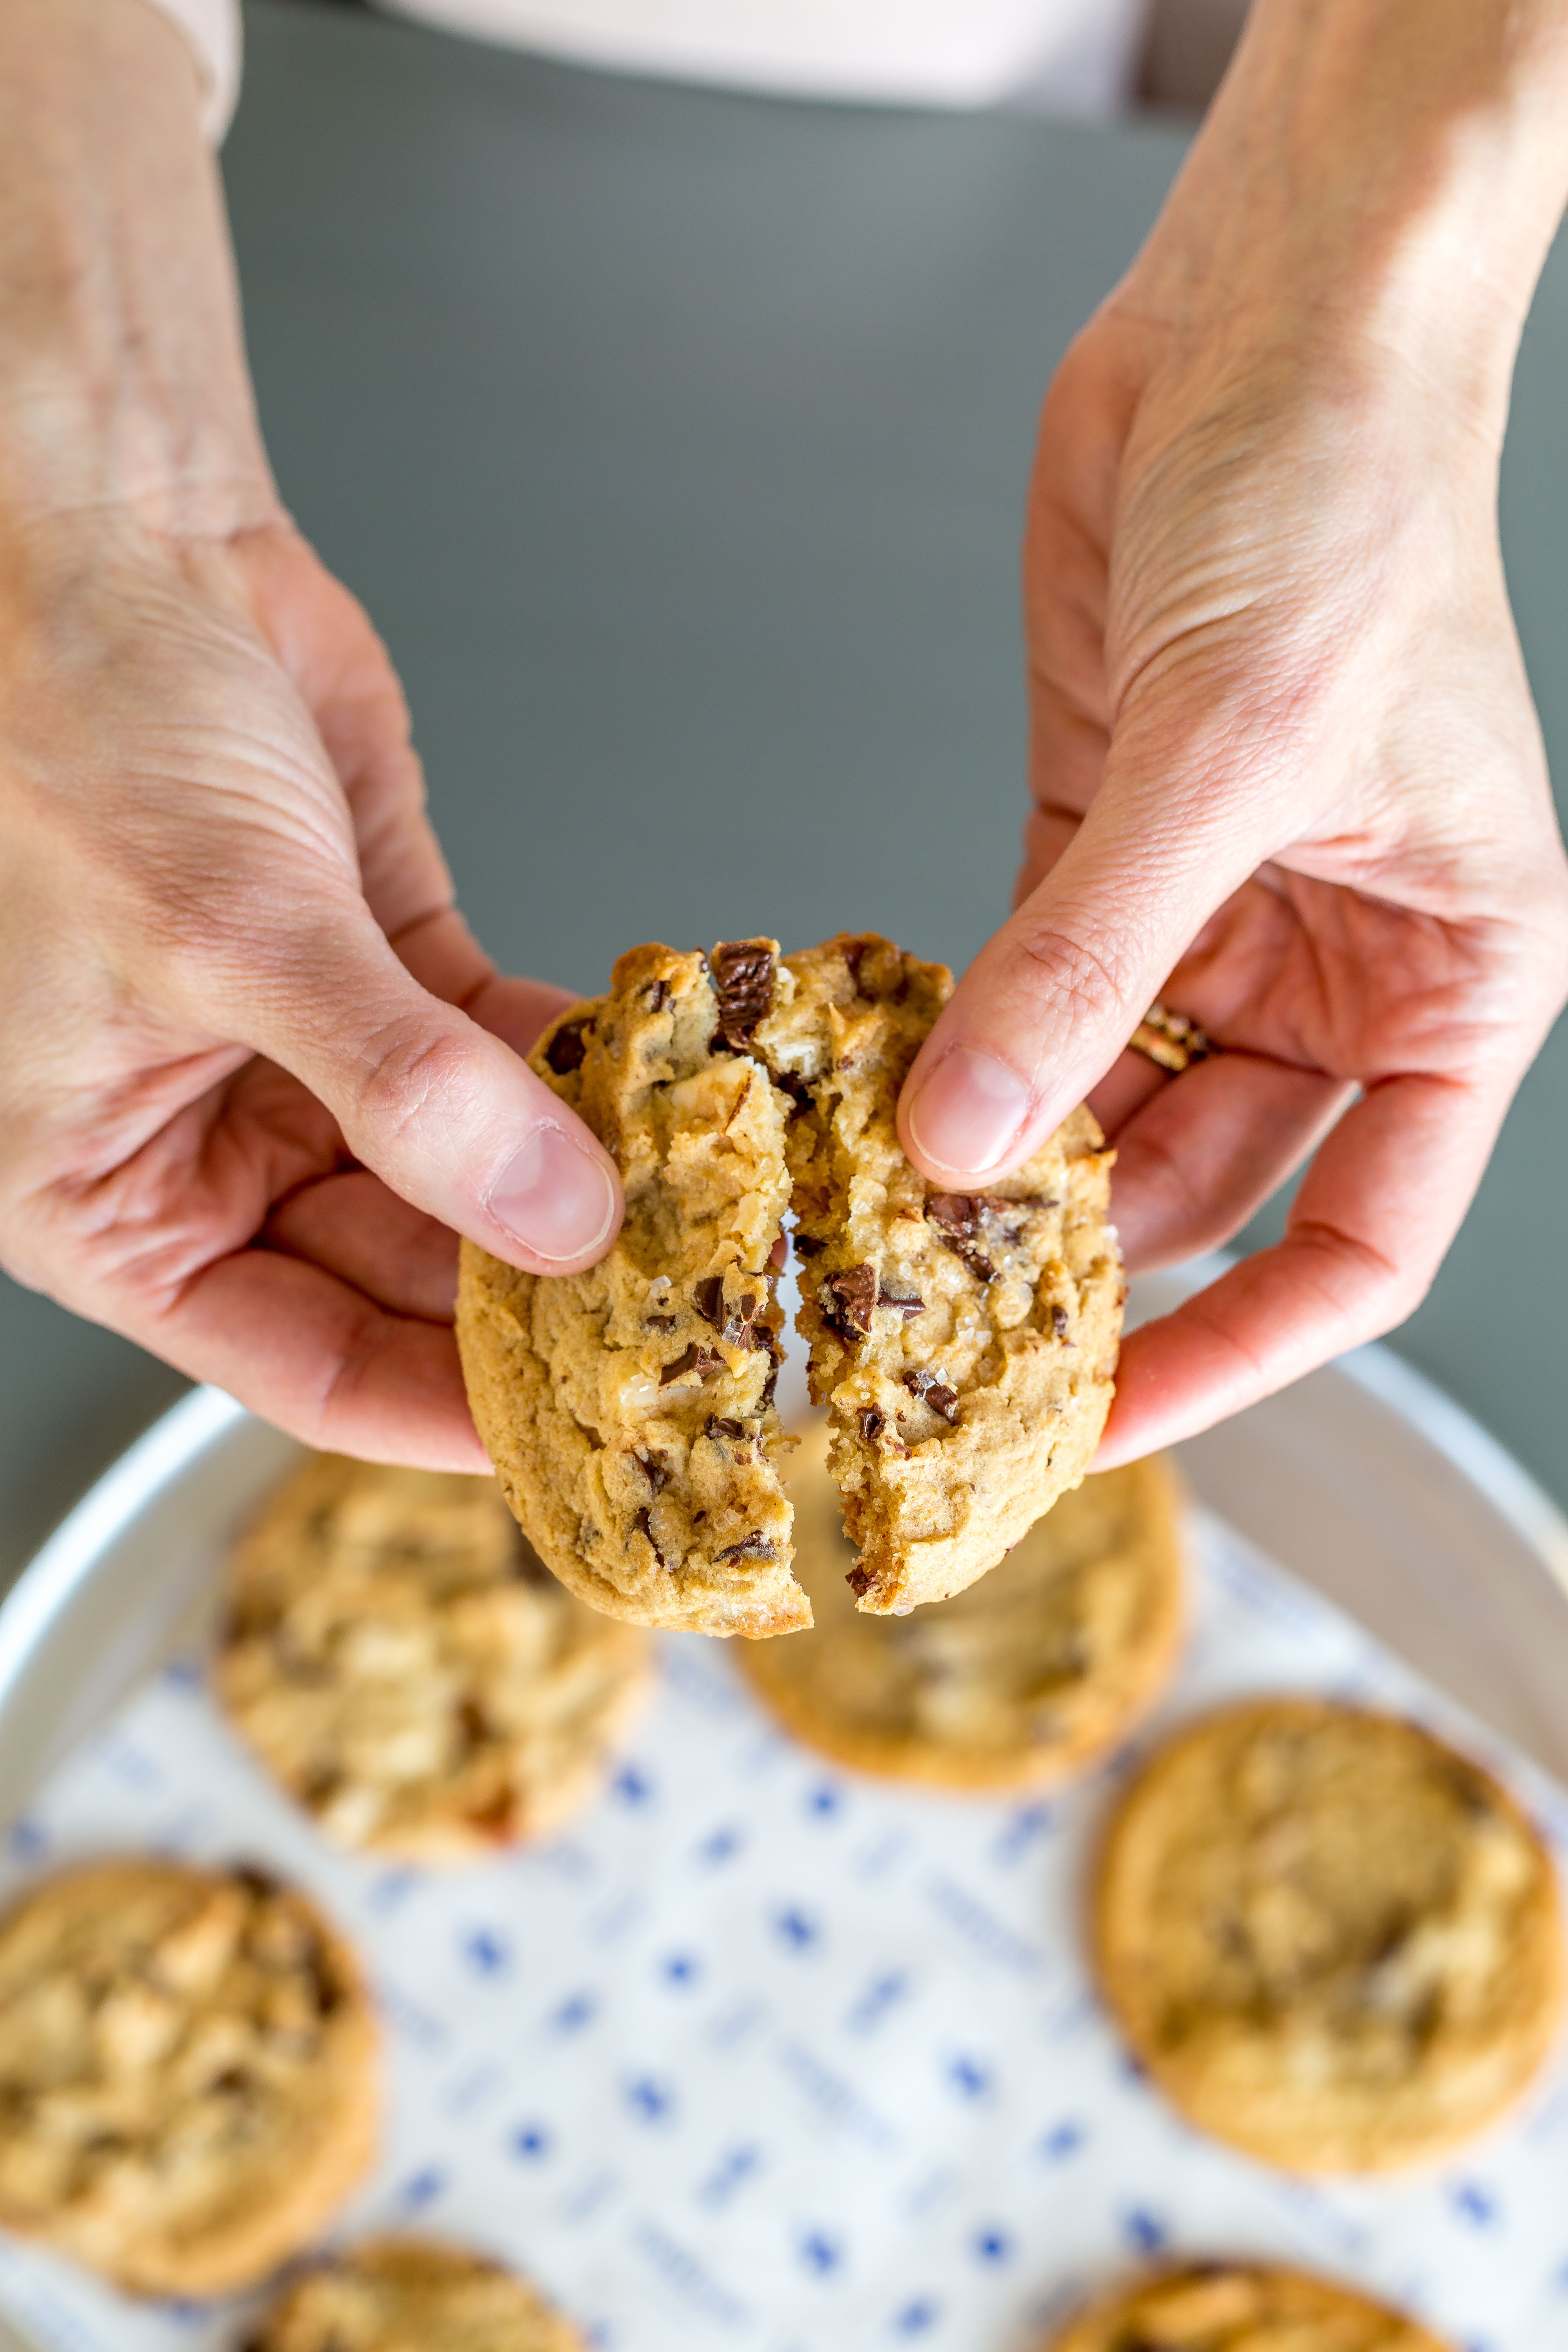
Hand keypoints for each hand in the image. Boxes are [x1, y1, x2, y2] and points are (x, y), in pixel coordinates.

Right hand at [0, 510, 622, 1465]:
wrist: (94, 534)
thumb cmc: (58, 721)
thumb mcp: (225, 933)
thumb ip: (400, 1088)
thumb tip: (549, 1218)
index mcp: (105, 1195)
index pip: (300, 1362)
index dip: (444, 1409)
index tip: (584, 1429)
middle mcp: (205, 1142)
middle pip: (402, 1278)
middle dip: (538, 1294)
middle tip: (681, 1315)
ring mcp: (304, 1057)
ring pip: (465, 1172)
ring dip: (574, 1183)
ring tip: (698, 1210)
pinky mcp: (383, 964)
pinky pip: (497, 1055)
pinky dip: (577, 1072)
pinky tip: (663, 1091)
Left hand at [897, 0, 1567, 1460]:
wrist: (1275, 320)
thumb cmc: (1343, 499)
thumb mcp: (1230, 755)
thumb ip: (1095, 960)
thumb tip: (975, 1140)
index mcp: (1448, 982)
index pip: (1357, 1238)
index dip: (1237, 1348)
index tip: (1104, 1419)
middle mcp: (1336, 968)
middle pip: (1206, 1186)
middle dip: (1081, 1262)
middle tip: (937, 1340)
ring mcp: (1213, 911)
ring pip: (1105, 1096)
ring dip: (1002, 1159)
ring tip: (878, 1239)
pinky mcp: (1101, 842)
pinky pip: (1028, 989)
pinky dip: (958, 1044)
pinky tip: (870, 1101)